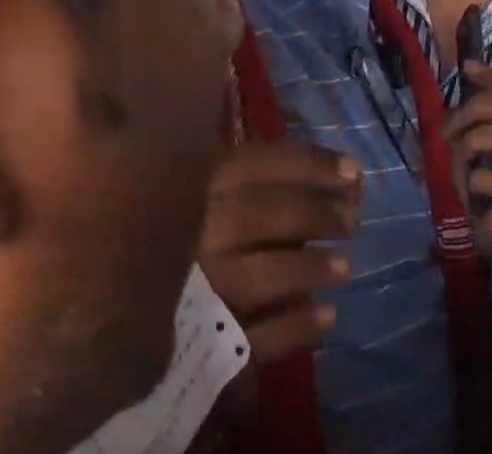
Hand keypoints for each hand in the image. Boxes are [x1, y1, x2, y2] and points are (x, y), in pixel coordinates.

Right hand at [200, 141, 362, 363]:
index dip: (310, 164)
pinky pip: (253, 338)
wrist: (118, 328)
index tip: (354, 171)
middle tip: (352, 220)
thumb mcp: (212, 203)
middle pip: (260, 214)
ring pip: (256, 276)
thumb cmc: (185, 245)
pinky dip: (295, 326)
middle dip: (316, 213)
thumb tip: (346, 178)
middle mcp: (189, 238)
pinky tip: (326, 315)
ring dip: (308, 267)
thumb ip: (266, 188)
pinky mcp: (203, 347)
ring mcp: (194, 294)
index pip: (254, 163)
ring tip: (345, 268)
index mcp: (190, 190)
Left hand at [441, 60, 491, 265]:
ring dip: (463, 156)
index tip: (466, 66)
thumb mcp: (479, 146)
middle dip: (461, 117)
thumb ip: (475, 113)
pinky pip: (479, 177)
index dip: (487, 76)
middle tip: (449, 136)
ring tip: (466, 173)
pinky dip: (469, 188)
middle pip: (490, 106)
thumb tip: (468, 65)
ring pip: (480, 138)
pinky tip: (478, 200)